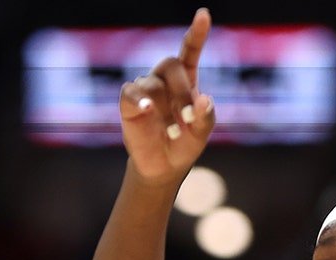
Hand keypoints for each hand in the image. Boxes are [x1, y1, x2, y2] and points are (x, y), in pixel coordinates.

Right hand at [119, 8, 216, 185]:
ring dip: (166, 111)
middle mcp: (164, 79)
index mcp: (186, 80)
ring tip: (174, 133)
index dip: (196, 33)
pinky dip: (141, 101)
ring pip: (153, 85)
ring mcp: (145, 90)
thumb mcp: (202, 133)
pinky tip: (148, 110)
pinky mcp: (129, 103)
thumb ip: (206, 117)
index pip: (189, 49)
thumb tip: (204, 99)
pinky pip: (131, 93)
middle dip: (182, 90)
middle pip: (170, 64)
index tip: (203, 14)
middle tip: (188, 117)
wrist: (163, 167)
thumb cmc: (185, 145)